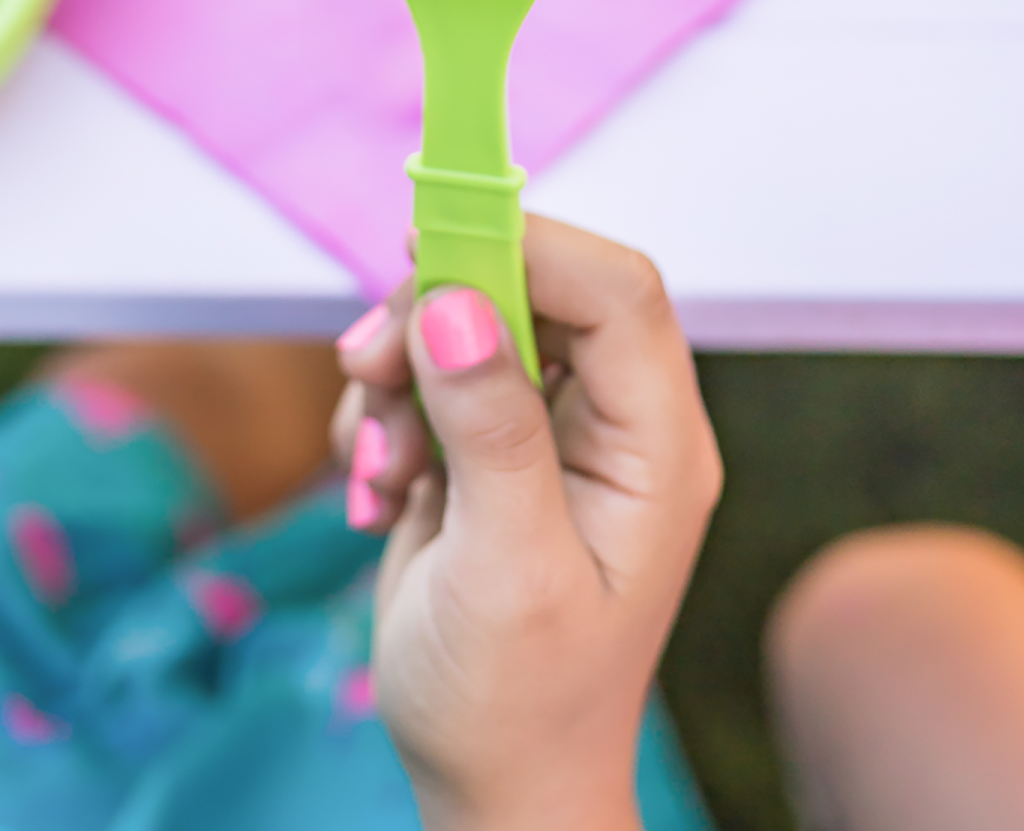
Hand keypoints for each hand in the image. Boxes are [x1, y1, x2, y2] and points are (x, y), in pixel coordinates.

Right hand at [332, 215, 721, 830]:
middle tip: (367, 366)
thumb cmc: (517, 704)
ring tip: (379, 466)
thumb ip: (492, 432)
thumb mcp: (507, 572)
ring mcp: (550, 432)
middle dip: (438, 315)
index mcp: (656, 447)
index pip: (617, 294)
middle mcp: (612, 423)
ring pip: (469, 325)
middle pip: (534, 292)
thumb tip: (456, 304)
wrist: (489, 785)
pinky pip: (431, 375)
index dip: (530, 245)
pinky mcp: (493, 446)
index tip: (426, 247)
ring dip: (401, 374)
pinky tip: (378, 487)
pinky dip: (385, 411)